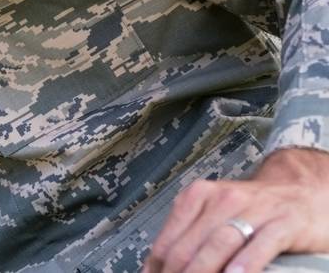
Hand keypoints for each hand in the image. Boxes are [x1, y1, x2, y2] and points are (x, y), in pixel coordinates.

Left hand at [145, 147, 328, 272]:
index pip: (167, 240)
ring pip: (218, 244)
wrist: (300, 191)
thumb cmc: (253, 209)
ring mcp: (254, 210)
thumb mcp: (214, 214)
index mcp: (197, 197)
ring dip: (203, 271)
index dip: (157, 268)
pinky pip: (260, 245)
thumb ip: (187, 236)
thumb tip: (156, 266)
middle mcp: (222, 200)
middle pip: (188, 245)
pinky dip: (245, 263)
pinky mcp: (284, 223)